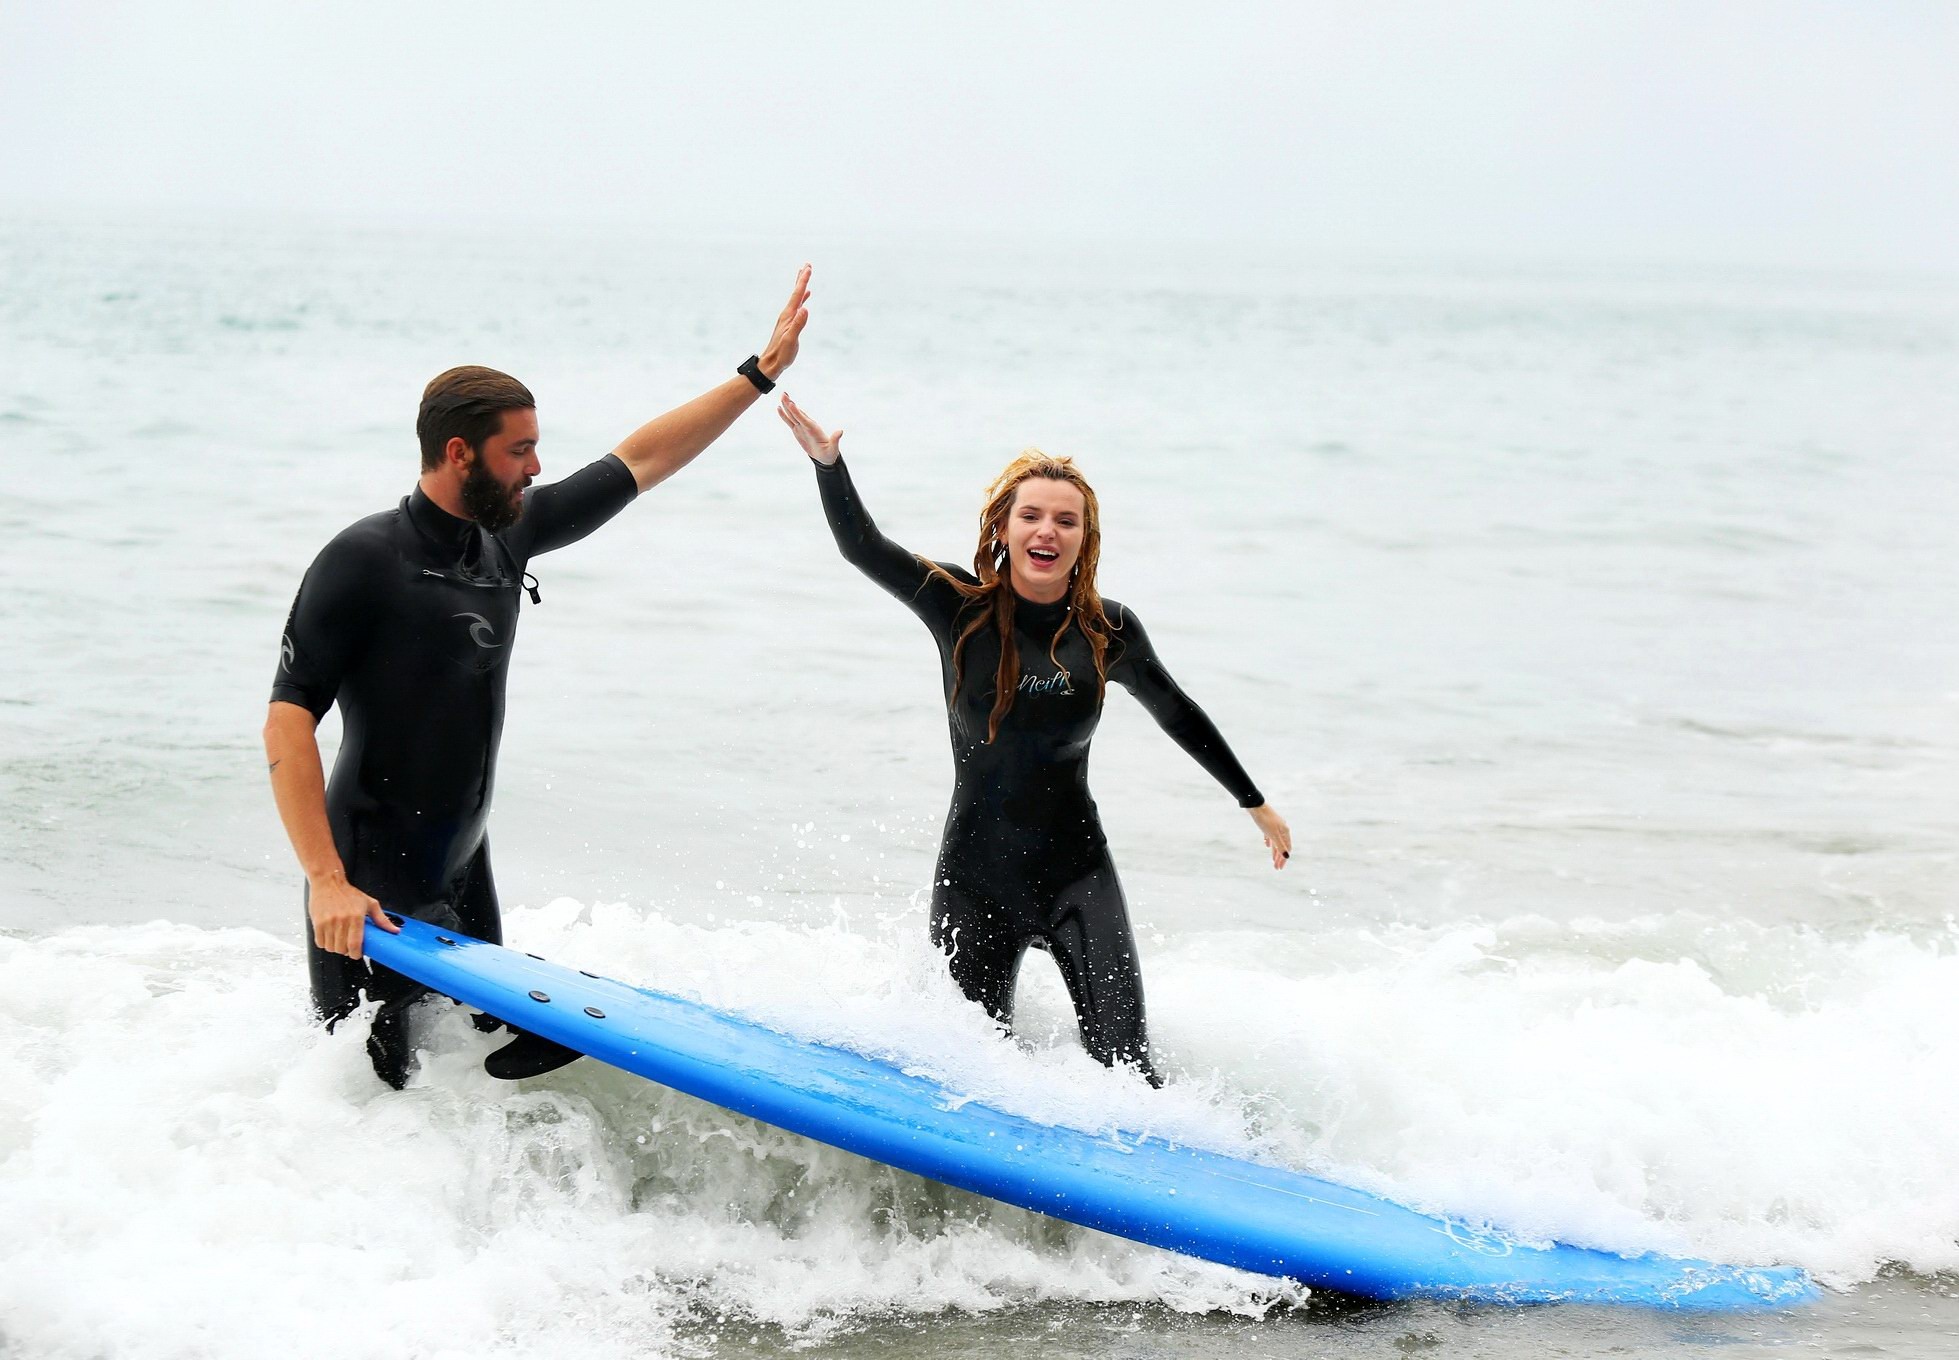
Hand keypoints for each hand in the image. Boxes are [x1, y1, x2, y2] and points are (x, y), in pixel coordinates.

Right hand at [307, 871, 397, 958]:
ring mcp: (328, 922)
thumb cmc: (348, 893)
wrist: (328, 882)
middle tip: (348, 946)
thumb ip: (381, 919)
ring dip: (335, 947)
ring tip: (339, 940)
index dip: (356, 953)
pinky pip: (319, 942)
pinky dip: (324, 944)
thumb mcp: (369, 903)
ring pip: (331, 947)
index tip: (357, 954)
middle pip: (342, 948)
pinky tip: (330, 937)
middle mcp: (341, 920)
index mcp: (356, 917)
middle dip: (346, 951)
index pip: (355, 944)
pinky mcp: (317, 923)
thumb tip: (394, 930)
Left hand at [758, 264, 812, 378]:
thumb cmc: (781, 354)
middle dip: (801, 279)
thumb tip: (805, 308)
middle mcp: (787, 314)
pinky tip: (805, 299)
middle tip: (807, 265)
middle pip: (795, 293)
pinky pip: (797, 307)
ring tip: (805, 276)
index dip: (803, 281)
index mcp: (788, 316)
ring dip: (801, 287)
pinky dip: (802, 300)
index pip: (797, 295)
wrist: (770, 364)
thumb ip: (798, 325)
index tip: (808, 268)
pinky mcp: (789, 324)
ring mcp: (788, 319)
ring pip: (796, 298)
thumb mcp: (791, 340)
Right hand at [777, 393, 842, 464]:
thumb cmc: (829, 453)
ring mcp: (802, 427)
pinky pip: (789, 421)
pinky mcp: (798, 430)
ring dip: (787, 405)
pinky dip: (784, 415)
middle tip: (784, 394)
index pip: (803, 419)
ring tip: (782, 395)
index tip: (791, 403)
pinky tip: (779, 408)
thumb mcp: (833, 448)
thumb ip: (835, 440)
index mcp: (813, 429)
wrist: (825, 456)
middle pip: (796, 413)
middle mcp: (807, 425)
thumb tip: (840, 431)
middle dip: (790, 404)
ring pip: (792, 415)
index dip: (797, 412)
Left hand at [1249, 803, 1291, 869]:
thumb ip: (1280, 845)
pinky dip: (1270, 841)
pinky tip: (1267, 845)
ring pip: (1276, 841)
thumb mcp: (1273, 834)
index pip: (1287, 849)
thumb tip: (1287, 856)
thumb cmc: (1265, 820)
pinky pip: (1270, 835)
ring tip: (1272, 859)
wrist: (1255, 806)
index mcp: (1285, 831)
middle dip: (1279, 857)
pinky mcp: (1267, 823)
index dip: (1283, 859)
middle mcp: (1282, 828)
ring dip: (1275, 851)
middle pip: (1282, 846)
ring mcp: (1275, 826)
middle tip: (1276, 867)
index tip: (1279, 868)